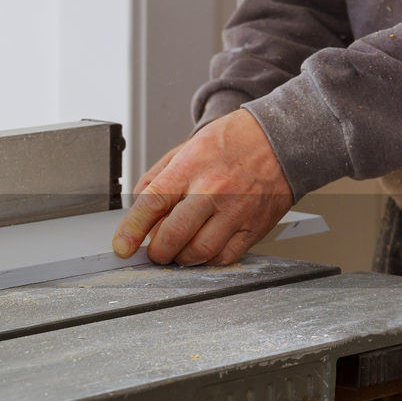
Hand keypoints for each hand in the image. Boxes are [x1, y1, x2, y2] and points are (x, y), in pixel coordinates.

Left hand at [112, 109, 292, 265]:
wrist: (279, 139)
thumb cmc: (231, 143)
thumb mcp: (185, 148)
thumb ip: (157, 178)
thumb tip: (136, 209)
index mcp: (190, 167)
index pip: (152, 203)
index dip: (131, 230)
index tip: (122, 246)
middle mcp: (213, 190)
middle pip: (174, 235)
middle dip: (157, 251)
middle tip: (155, 251)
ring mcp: (236, 210)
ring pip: (199, 252)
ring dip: (181, 259)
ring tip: (179, 250)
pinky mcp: (254, 227)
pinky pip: (225, 257)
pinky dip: (208, 261)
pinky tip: (204, 249)